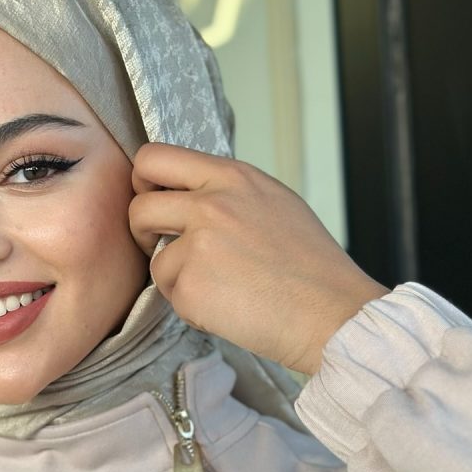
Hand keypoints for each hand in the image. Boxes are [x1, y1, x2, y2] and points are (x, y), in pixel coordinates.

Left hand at [129, 143, 389, 375]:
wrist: (331, 313)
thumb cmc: (311, 267)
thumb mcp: (274, 203)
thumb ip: (228, 193)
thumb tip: (189, 196)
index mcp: (232, 178)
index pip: (156, 157)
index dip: (143, 181)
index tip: (152, 200)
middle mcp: (211, 205)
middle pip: (139, 206)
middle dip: (142, 230)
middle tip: (163, 247)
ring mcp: (197, 246)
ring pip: (155, 258)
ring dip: (175, 277)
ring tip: (219, 287)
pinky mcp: (190, 286)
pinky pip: (170, 295)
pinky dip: (191, 306)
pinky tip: (228, 307)